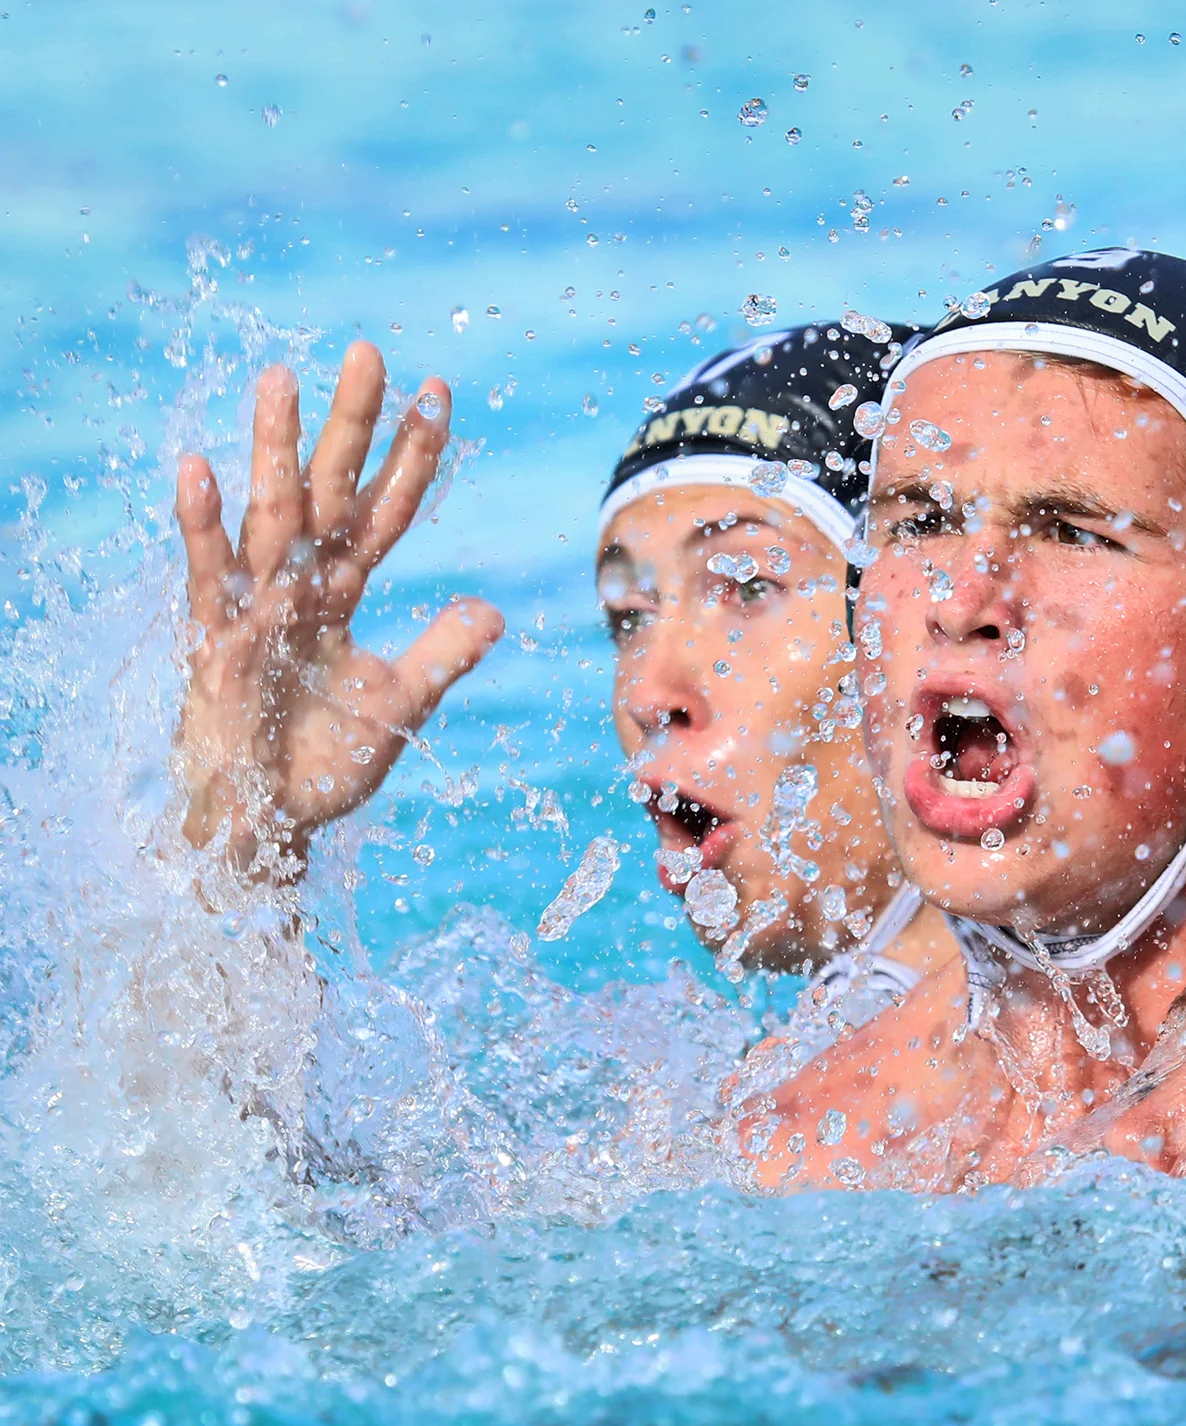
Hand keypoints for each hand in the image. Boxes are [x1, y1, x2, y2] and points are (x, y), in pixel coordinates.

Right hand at [174, 342, 504, 877]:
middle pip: (330, 490)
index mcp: (343, 592)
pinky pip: (209, 575)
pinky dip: (202, 526)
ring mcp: (255, 606)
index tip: (438, 393)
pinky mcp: (216, 641)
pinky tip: (197, 469)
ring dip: (275, 450)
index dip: (410, 458)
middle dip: (348, 424)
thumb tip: (495, 609)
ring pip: (270, 515)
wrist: (266, 822)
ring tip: (280, 380)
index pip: (385, 513)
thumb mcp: (398, 705)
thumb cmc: (323, 760)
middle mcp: (300, 585)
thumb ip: (442, 655)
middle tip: (367, 349)